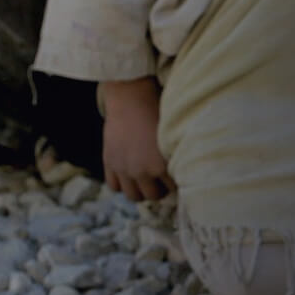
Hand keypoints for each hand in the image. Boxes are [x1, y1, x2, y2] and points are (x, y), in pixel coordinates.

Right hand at [101, 78, 174, 202]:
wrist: (131, 99)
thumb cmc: (158, 112)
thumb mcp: (173, 137)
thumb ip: (176, 157)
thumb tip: (185, 170)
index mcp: (160, 166)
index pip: (173, 188)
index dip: (177, 183)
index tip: (178, 179)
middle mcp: (141, 171)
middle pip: (153, 196)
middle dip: (160, 190)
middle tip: (163, 182)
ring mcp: (123, 169)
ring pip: (133, 196)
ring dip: (141, 191)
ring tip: (146, 181)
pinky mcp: (109, 163)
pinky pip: (114, 186)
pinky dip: (122, 184)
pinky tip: (129, 175)